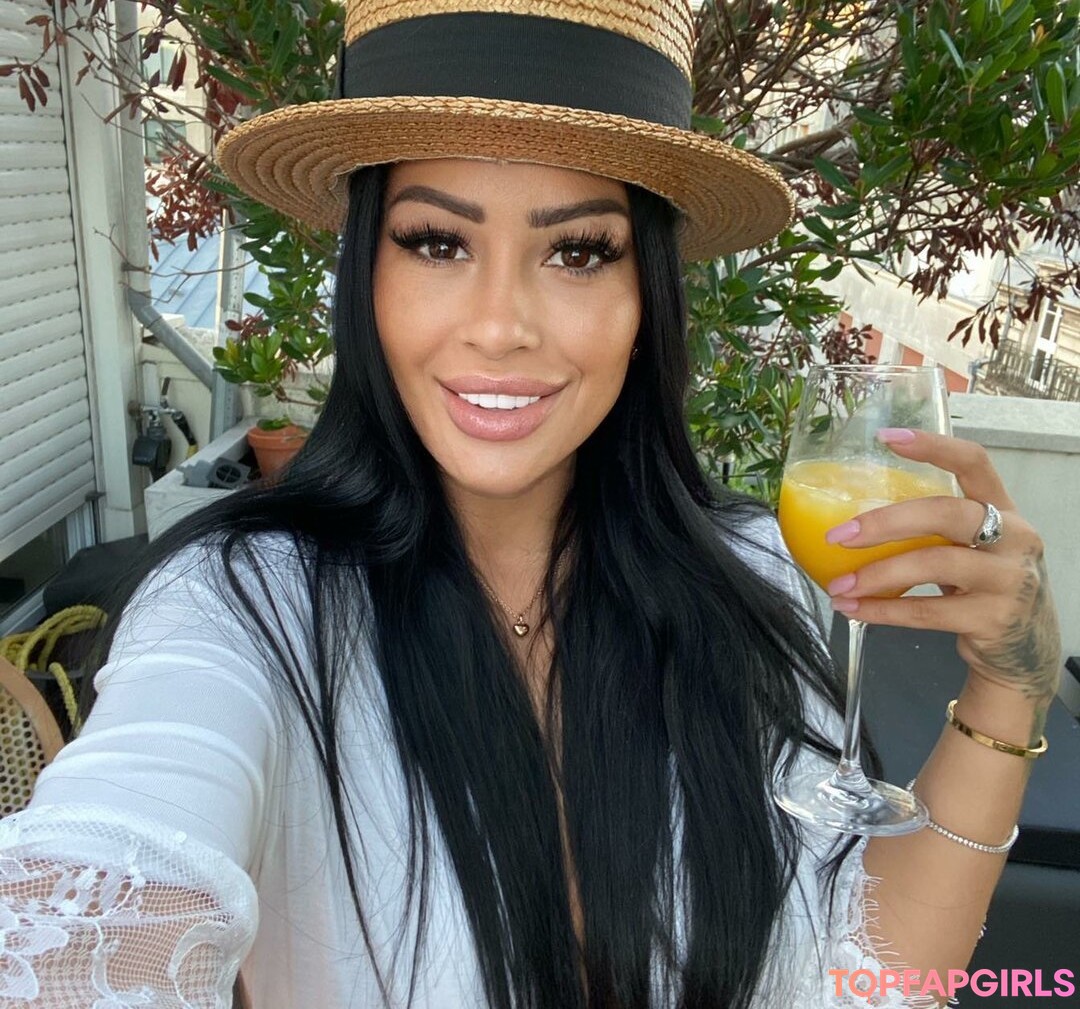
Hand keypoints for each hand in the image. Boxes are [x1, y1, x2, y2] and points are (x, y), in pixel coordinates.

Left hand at [824, 429, 1060, 703]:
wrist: (1024, 650)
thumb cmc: (983, 587)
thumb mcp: (970, 548)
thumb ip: (932, 530)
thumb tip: (850, 519)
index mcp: (1004, 509)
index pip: (975, 462)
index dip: (933, 446)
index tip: (886, 438)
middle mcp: (1014, 538)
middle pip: (946, 513)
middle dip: (885, 522)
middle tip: (838, 535)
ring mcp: (1009, 579)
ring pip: (935, 563)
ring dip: (877, 574)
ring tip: (837, 585)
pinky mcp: (995, 619)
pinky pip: (928, 612)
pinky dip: (883, 612)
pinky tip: (853, 610)